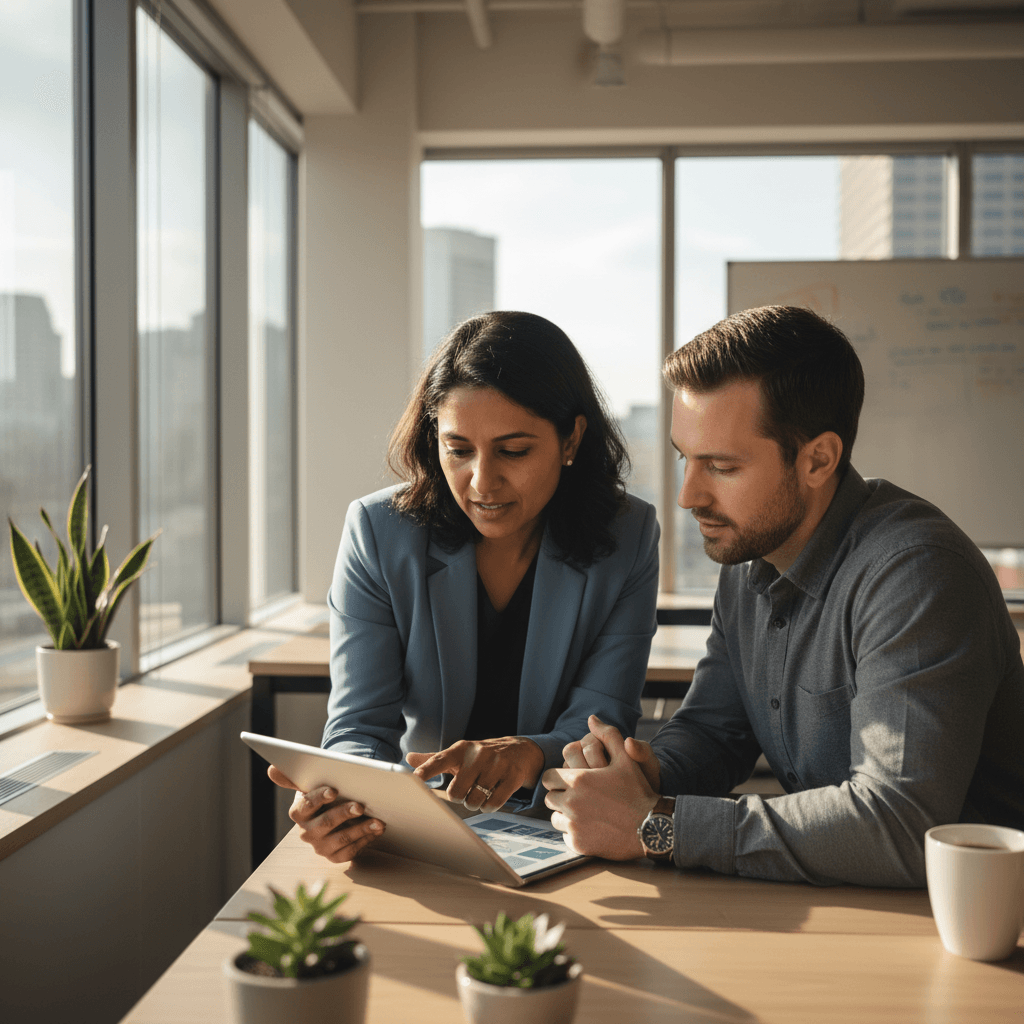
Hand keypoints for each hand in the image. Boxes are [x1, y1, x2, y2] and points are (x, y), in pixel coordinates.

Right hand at [267, 764, 384, 863]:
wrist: (333, 811)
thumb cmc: (323, 795)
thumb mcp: (309, 784)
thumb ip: (292, 778)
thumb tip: (272, 768)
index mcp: (298, 813)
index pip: (306, 805)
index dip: (319, 798)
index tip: (334, 790)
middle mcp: (306, 832)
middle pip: (325, 823)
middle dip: (344, 813)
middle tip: (360, 806)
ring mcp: (320, 846)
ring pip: (340, 839)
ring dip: (360, 830)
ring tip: (377, 821)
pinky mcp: (334, 856)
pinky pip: (349, 852)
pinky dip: (364, 841)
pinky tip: (376, 830)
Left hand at [405, 736, 544, 811]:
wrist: (519, 750)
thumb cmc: (481, 756)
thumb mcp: (458, 754)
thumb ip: (434, 759)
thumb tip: (409, 758)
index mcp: (460, 749)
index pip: (440, 760)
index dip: (427, 770)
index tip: (415, 778)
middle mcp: (478, 754)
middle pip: (456, 792)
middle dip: (460, 797)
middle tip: (467, 789)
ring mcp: (497, 764)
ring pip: (475, 800)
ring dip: (475, 802)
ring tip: (481, 791)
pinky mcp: (512, 776)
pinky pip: (494, 803)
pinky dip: (489, 806)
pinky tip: (491, 796)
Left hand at [542, 715, 659, 860]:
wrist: (651, 827)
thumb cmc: (638, 791)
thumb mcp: (625, 759)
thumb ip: (607, 735)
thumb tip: (592, 718)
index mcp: (578, 780)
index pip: (548, 777)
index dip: (557, 778)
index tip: (569, 781)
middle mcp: (571, 802)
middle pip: (549, 797)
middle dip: (560, 795)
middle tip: (577, 797)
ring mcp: (573, 825)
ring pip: (555, 817)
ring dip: (564, 814)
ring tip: (582, 812)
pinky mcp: (578, 844)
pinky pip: (565, 837)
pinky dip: (573, 833)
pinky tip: (590, 828)